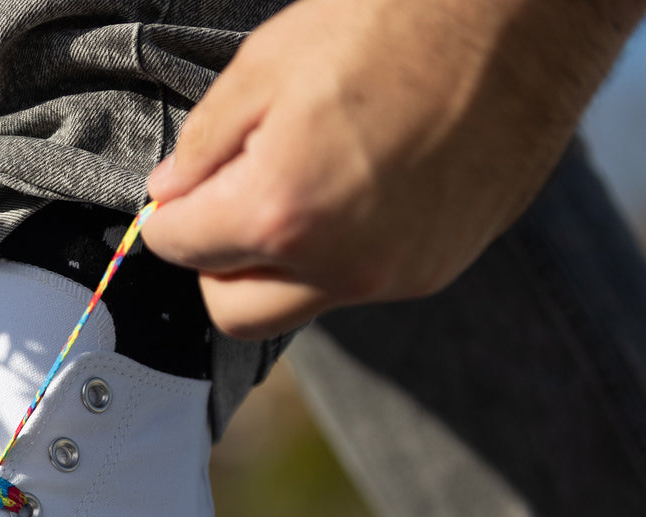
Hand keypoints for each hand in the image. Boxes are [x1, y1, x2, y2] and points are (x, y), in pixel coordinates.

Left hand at [141, 0, 644, 339]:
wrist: (524, 17)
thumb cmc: (397, 21)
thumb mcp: (267, 64)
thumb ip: (203, 145)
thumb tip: (170, 193)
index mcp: (281, 210)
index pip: (180, 250)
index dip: (168, 218)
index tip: (177, 196)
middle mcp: (338, 263)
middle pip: (233, 311)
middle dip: (216, 264)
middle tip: (228, 204)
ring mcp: (393, 275)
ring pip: (297, 305)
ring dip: (278, 266)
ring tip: (302, 187)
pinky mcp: (435, 270)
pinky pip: (356, 284)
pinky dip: (336, 255)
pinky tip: (357, 190)